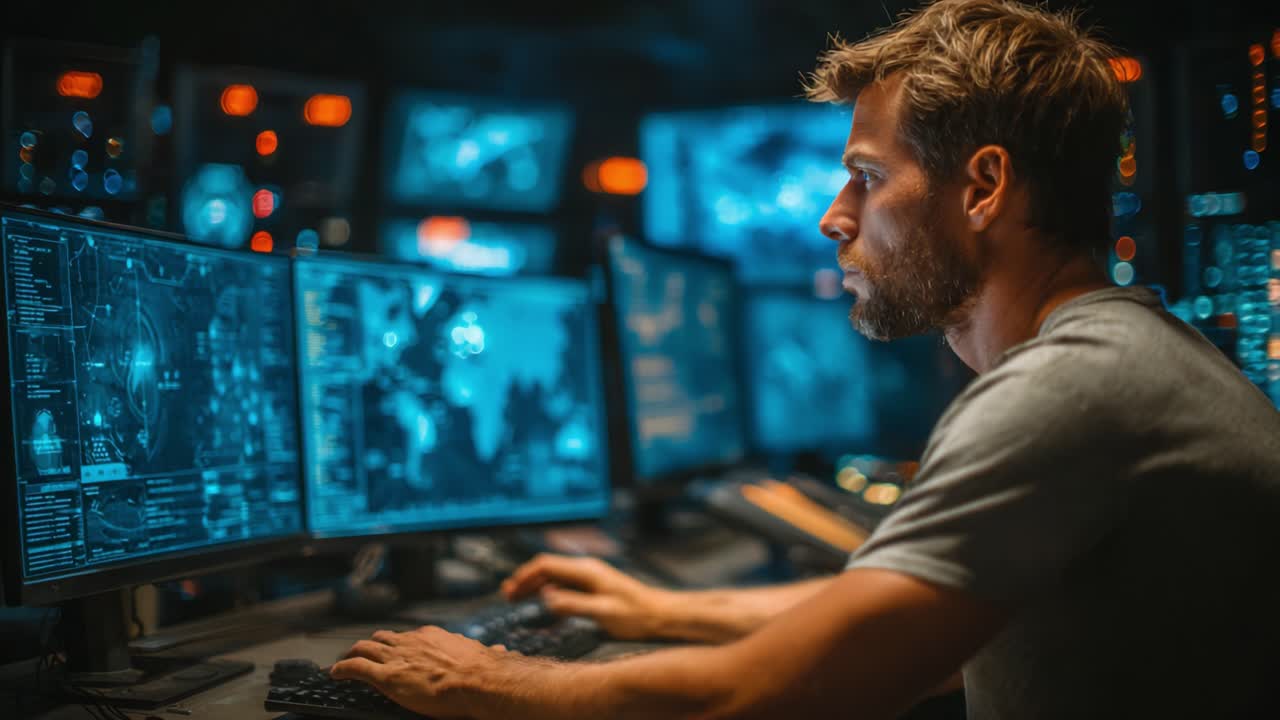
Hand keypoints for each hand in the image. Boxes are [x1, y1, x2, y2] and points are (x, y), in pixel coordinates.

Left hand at [331, 626, 511, 717]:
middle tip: (364, 651)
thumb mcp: (485, 656)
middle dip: (371, 644)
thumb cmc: (482, 671)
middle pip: (382, 638)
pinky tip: (334, 673)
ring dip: (352, 653)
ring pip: (364, 648)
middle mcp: (410, 642)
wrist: (477, 680)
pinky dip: (342, 669)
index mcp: (431, 637)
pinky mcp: (385, 676)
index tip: (396, 648)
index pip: (409, 635)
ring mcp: (397, 658)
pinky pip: (355, 668)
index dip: (399, 642)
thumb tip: (502, 650)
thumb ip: (488, 652)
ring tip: (345, 660)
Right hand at [501, 553, 670, 639]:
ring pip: (554, 576)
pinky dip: (548, 591)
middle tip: (506, 595)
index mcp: (586, 571)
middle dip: (525, 579)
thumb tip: (546, 597)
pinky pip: (565, 584)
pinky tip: (541, 602)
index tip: (510, 590)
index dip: (525, 576)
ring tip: (516, 598)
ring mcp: (590, 577)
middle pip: (547, 568)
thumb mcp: (604, 613)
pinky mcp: (594, 587)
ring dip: (534, 585)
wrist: (661, 615)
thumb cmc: (636, 615)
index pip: (546, 564)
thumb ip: (574, 604)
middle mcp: (586, 569)